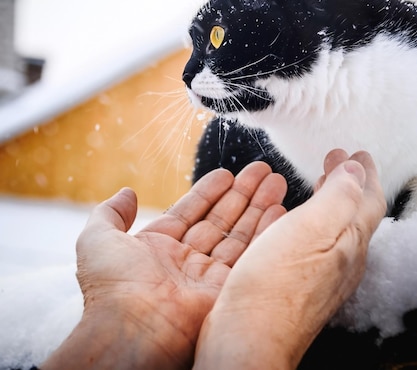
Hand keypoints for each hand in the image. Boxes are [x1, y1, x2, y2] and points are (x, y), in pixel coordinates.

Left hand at [42, 161, 286, 369]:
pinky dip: (266, 232)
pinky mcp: (227, 291)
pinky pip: (250, 255)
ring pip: (239, 234)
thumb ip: (111, 213)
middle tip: (262, 171)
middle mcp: (185, 262)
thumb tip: (127, 192)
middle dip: (242, 194)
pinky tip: (279, 211)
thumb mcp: (97, 239)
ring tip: (276, 181)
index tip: (227, 174)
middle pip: (220, 219)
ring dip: (258, 207)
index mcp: (158, 248)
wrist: (131, 332)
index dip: (209, 192)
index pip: (190, 212)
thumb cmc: (111, 288)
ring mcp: (208, 277)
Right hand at [195, 150, 386, 369]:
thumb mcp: (312, 228)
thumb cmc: (275, 284)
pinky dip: (310, 221)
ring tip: (319, 182)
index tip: (357, 152)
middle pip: (352, 213)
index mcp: (349, 241)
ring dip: (329, 199)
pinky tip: (292, 221)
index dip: (363, 172)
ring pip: (333, 228)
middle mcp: (341, 260)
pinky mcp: (297, 286)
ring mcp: (320, 276)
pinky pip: (313, 243)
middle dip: (348, 182)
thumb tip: (357, 170)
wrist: (249, 339)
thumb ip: (338, 196)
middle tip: (339, 160)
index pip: (367, 199)